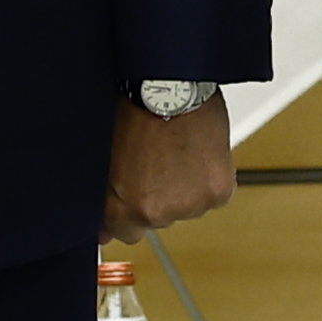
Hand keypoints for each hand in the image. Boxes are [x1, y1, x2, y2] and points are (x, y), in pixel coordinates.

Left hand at [103, 95, 235, 241]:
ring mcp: (188, 206)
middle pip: (155, 220)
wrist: (169, 86)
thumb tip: (104, 231)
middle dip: (156, 198)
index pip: (121, 234)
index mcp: (121, 208)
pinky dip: (208, 180)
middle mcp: (154, 214)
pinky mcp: (217, 193)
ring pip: (187, 208)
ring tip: (176, 153)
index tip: (131, 198)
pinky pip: (212, 196)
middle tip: (156, 164)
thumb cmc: (133, 110)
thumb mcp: (106, 157)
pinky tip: (196, 154)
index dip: (125, 213)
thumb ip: (107, 197)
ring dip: (184, 189)